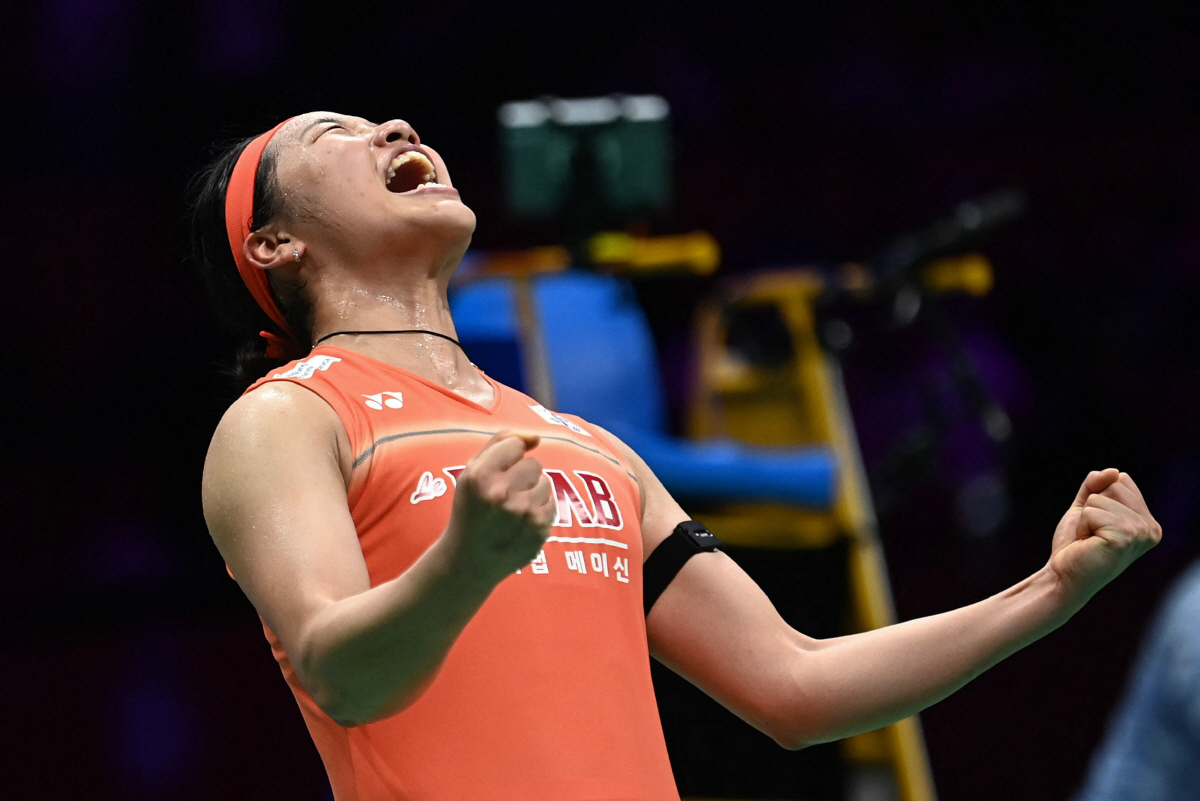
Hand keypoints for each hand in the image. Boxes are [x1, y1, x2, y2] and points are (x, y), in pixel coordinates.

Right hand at [442, 430, 555, 584]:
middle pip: (534, 464)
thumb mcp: (471, 471)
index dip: (507, 458)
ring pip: (545, 483)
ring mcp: (523, 514)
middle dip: (521, 475)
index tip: (496, 474)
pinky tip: (521, 523)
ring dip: (532, 492)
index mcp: (480, 476)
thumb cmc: (472, 509)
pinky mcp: (539, 531)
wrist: (469, 560)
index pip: (515, 444)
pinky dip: (539, 510)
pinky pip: (552, 504)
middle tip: (504, 495)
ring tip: (512, 510)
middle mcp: (502, 493)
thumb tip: (537, 437)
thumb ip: (501, 442)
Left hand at [1049, 469, 1161, 607]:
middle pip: (1113, 485)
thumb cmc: (1076, 545)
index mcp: (1147, 520)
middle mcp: (1150, 527)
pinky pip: (1092, 511)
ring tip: (1090, 540)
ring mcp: (1140, 533)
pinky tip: (1088, 544)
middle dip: (1092, 507)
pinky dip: (1082, 525)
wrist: (1063, 575)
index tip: (1096, 524)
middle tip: (1091, 533)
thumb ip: (1096, 485)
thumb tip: (1113, 471)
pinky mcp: (1124, 538)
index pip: (1121, 480)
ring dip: (1085, 519)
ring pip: (1099, 498)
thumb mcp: (1085, 507)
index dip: (1098, 498)